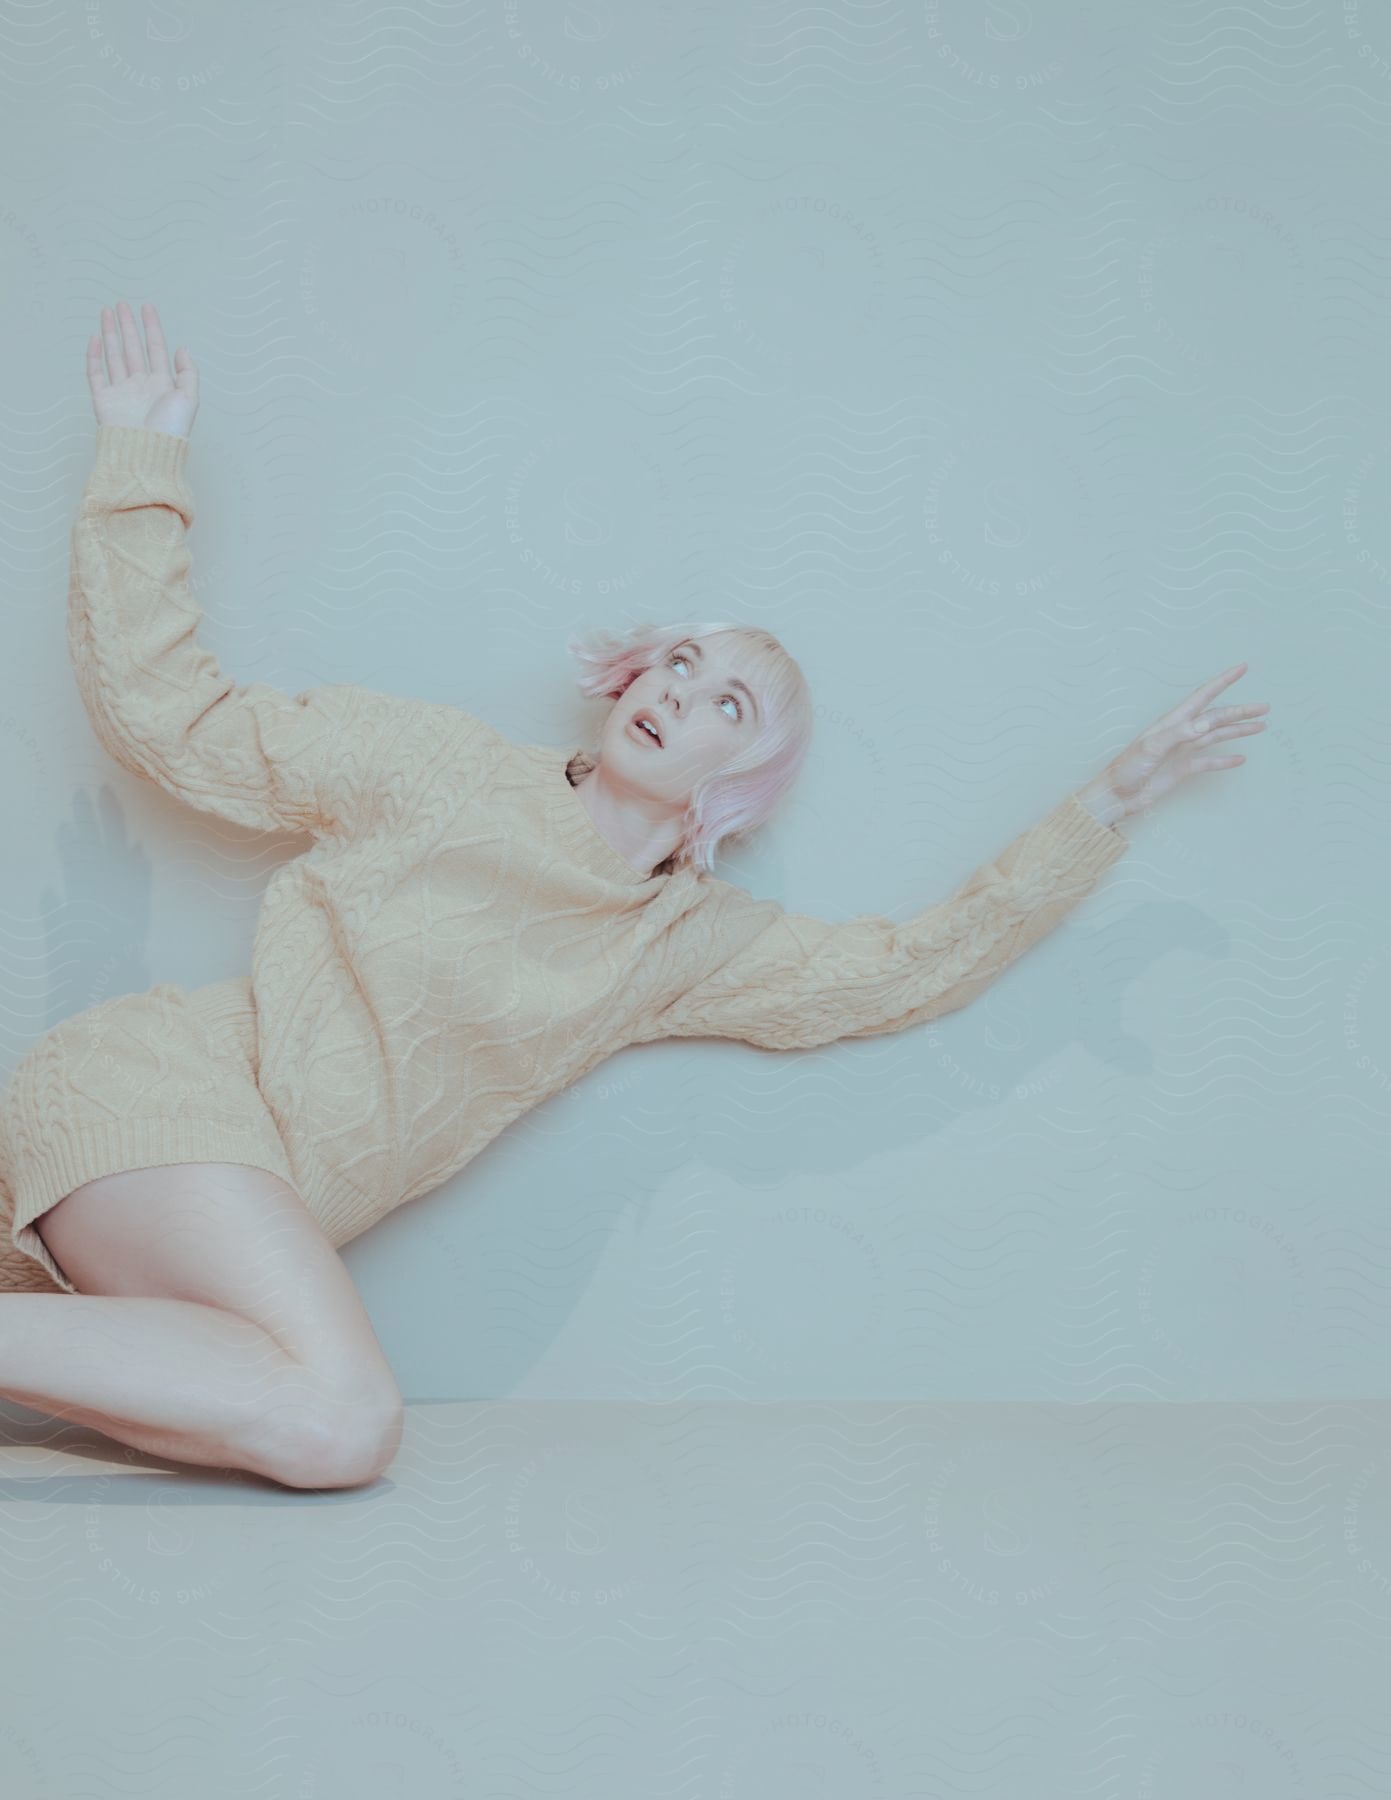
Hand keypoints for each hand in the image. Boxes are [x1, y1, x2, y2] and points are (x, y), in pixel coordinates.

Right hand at [85, 300, 198, 438]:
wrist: (146, 453)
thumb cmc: (170, 430)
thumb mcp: (189, 399)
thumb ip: (188, 373)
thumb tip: (182, 348)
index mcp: (162, 385)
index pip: (156, 349)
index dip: (152, 328)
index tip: (147, 307)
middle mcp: (141, 385)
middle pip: (133, 349)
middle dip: (128, 326)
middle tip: (122, 305)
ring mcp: (121, 391)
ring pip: (115, 356)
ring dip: (111, 334)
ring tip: (107, 312)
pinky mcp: (103, 400)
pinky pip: (96, 373)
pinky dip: (94, 356)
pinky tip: (95, 338)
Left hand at [1079, 663, 1270, 825]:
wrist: (1117, 795)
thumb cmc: (1127, 768)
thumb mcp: (1151, 747)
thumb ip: (1179, 734)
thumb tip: (1207, 722)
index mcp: (1172, 722)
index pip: (1203, 696)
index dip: (1223, 681)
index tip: (1243, 668)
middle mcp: (1181, 732)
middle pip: (1216, 717)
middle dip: (1240, 711)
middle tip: (1266, 707)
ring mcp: (1183, 750)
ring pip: (1217, 736)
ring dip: (1238, 731)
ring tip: (1261, 726)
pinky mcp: (1183, 769)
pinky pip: (1209, 762)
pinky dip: (1225, 760)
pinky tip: (1240, 758)